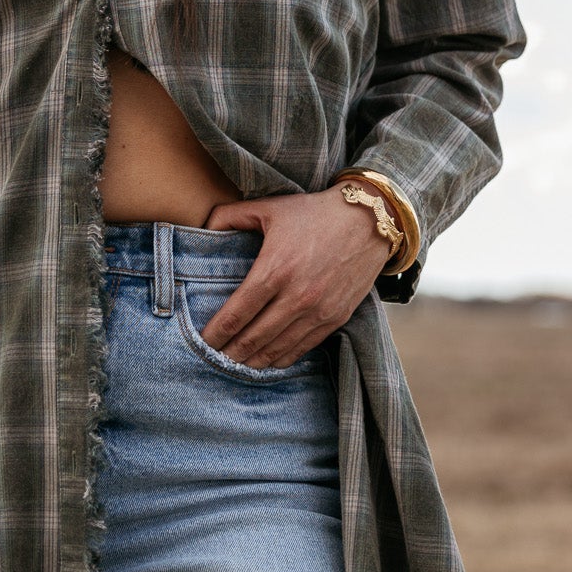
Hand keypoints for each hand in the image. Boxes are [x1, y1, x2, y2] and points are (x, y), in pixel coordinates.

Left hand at [197, 187, 397, 368]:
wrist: (369, 221)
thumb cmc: (315, 213)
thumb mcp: (269, 207)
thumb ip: (230, 216)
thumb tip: (203, 226)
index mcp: (275, 270)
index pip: (236, 314)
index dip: (215, 333)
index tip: (201, 341)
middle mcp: (296, 297)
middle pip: (253, 338)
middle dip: (229, 352)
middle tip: (212, 358)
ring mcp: (318, 311)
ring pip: (277, 349)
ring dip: (252, 360)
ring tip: (235, 363)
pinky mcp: (335, 318)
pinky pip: (302, 348)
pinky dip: (281, 358)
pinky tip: (267, 359)